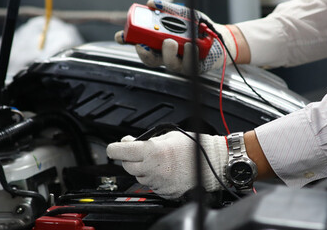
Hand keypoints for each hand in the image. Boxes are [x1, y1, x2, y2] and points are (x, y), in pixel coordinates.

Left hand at [106, 131, 227, 198]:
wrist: (212, 162)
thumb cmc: (194, 146)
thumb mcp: (167, 135)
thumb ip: (146, 140)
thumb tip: (130, 142)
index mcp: (151, 151)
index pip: (119, 151)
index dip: (114, 148)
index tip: (114, 147)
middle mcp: (152, 169)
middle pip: (126, 166)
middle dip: (129, 158)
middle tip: (139, 151)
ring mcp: (158, 183)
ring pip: (139, 177)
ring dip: (142, 169)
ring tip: (158, 161)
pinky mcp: (165, 192)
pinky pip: (152, 185)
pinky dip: (154, 178)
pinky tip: (166, 170)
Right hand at [114, 0, 236, 74]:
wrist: (219, 36)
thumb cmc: (198, 27)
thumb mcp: (183, 13)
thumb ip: (168, 8)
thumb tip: (151, 4)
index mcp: (159, 41)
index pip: (139, 42)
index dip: (127, 40)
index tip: (122, 36)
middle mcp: (166, 54)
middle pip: (149, 59)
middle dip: (144, 53)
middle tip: (144, 46)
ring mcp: (179, 62)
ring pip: (168, 64)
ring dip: (167, 54)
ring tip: (171, 41)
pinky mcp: (193, 68)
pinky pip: (188, 65)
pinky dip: (188, 54)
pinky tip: (191, 46)